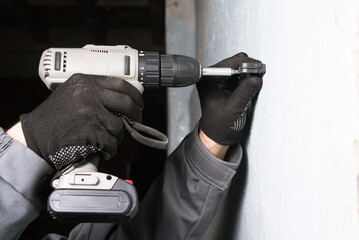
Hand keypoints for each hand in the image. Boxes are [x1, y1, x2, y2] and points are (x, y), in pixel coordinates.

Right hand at [20, 74, 142, 169]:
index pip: (121, 84)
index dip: (135, 95)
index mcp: (85, 82)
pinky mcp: (91, 133)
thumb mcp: (73, 95)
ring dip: (115, 136)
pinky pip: (112, 143)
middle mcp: (88, 95)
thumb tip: (125, 100)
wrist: (34, 137)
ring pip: (119, 127)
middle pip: (127, 104)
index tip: (139, 103)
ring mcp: (89, 114)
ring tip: (101, 138)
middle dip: (135, 116)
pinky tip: (98, 148)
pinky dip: (108, 149)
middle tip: (134, 122)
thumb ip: (96, 94)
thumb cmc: (54, 118)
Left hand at [197, 53, 262, 145]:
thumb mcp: (233, 109)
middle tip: (258, 76)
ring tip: (254, 82)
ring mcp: (220, 78)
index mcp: (207, 80)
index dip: (245, 65)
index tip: (257, 69)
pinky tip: (250, 85)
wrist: (218, 134)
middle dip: (248, 67)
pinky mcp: (228, 81)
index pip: (228, 64)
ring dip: (249, 72)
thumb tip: (255, 77)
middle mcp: (212, 76)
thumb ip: (244, 92)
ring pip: (240, 65)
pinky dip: (249, 76)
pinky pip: (242, 72)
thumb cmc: (219, 125)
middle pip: (235, 61)